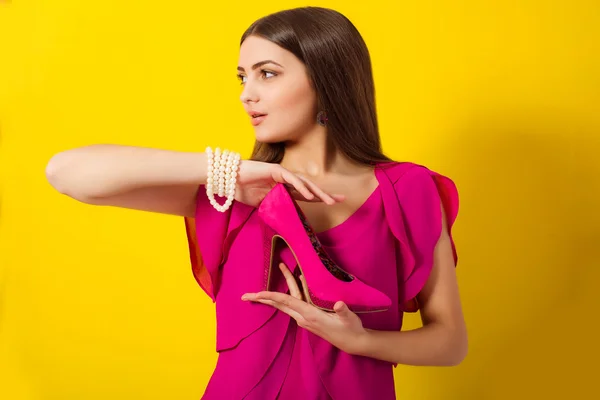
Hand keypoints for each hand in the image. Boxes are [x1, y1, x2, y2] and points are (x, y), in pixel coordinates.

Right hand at [234, 160, 344, 207]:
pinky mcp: (275, 170)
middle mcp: (285, 180)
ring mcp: (281, 174)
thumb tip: (287, 220)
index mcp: (284, 189)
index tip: (334, 203)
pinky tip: (309, 195)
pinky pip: (291, 179)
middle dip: (325, 194)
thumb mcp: (263, 205)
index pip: (306, 194)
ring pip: (304, 183)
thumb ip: (276, 208)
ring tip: (329, 200)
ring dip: (317, 192)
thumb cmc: (243, 191)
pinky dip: (301, 187)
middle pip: (310, 188)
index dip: (320, 198)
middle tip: (341, 199)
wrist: (228, 180)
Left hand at [241, 262, 369, 355]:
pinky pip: (294, 303)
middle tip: (245, 295)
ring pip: (285, 303)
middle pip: (280, 303)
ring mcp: (304, 318)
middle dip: (263, 298)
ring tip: (261, 288)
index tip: (258, 293)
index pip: (287, 302)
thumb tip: (338, 304)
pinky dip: (287, 295)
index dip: (272, 296)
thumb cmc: (351, 329)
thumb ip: (343, 311)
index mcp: (310, 315)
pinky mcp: (308, 318)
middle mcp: (303, 317)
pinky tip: (291, 284)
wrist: (353, 342)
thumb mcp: (349, 319)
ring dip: (273, 295)